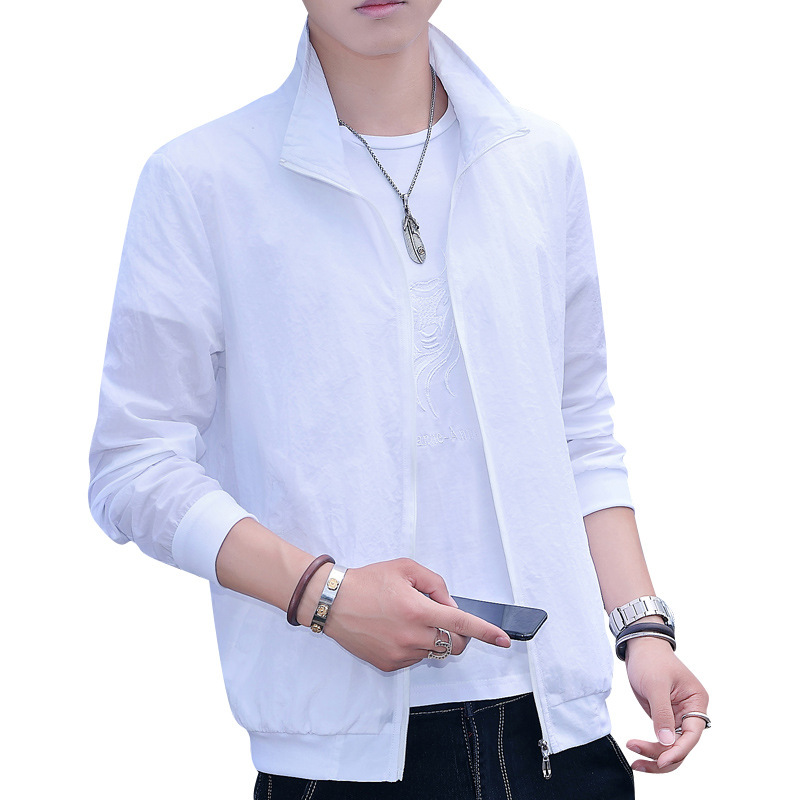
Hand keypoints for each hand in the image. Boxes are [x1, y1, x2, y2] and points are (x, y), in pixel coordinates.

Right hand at [298, 557, 511, 671]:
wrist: (333, 602)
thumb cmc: (368, 581)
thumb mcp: (405, 569)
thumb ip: (435, 584)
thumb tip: (450, 605)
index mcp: (418, 610)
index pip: (461, 625)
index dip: (486, 633)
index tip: (503, 640)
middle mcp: (412, 636)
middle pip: (453, 646)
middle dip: (458, 635)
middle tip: (443, 618)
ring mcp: (400, 654)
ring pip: (433, 651)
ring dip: (431, 638)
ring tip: (407, 619)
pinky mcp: (389, 664)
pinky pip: (414, 658)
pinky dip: (414, 646)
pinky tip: (395, 630)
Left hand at [623, 637, 709, 772]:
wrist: (638, 646)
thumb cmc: (651, 659)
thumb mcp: (655, 684)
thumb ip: (662, 713)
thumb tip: (666, 742)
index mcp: (696, 701)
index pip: (692, 734)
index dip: (678, 750)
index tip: (662, 760)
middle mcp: (690, 712)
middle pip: (682, 745)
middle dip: (662, 756)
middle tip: (638, 760)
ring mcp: (677, 716)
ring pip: (671, 747)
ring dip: (654, 756)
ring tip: (634, 760)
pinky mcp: (664, 718)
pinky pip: (661, 740)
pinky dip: (650, 748)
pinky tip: (636, 749)